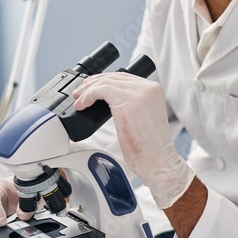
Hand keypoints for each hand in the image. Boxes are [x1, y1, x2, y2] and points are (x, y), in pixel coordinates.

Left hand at [72, 72, 194, 208]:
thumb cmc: (150, 146)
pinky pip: (101, 90)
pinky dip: (88, 96)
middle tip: (80, 93)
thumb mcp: (144, 116)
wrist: (158, 160)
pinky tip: (82, 104)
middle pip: (113, 77)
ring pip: (105, 82)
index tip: (91, 88)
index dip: (104, 80)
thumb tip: (111, 100)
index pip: (124, 77)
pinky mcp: (126, 102)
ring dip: (88, 90)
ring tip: (79, 100)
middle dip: (93, 83)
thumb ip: (133, 103)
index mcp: (153, 89)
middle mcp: (147, 88)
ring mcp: (138, 94)